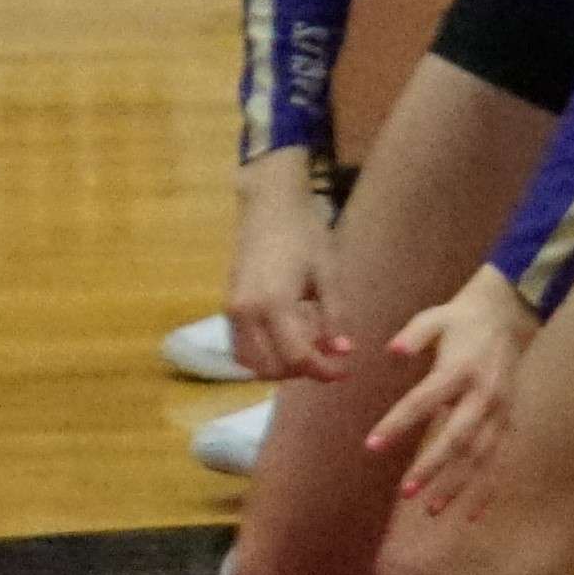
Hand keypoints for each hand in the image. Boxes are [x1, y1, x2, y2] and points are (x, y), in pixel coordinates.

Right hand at [226, 151, 346, 385]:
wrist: (270, 203)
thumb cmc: (304, 232)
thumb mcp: (327, 272)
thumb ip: (334, 316)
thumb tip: (342, 352)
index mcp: (274, 304)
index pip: (297, 358)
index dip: (324, 371)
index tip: (346, 369)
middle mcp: (246, 313)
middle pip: (271, 368)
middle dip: (301, 371)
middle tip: (325, 357)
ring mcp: (232, 310)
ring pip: (250, 363)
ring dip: (278, 367)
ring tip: (305, 348)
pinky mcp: (228, 305)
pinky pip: (241, 347)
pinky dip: (262, 354)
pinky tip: (285, 337)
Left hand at [368, 265, 535, 514]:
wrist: (508, 315)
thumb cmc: (461, 319)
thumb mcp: (435, 317)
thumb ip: (413, 336)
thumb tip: (390, 352)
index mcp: (458, 369)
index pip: (423, 401)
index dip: (397, 424)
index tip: (372, 446)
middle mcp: (481, 396)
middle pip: (457, 438)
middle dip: (432, 468)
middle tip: (405, 492)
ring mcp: (498, 412)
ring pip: (480, 457)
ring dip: (458, 486)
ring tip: (432, 510)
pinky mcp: (508, 422)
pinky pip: (500, 461)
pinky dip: (488, 490)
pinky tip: (472, 516)